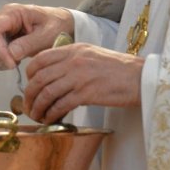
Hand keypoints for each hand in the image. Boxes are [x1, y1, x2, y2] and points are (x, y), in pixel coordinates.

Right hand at [0, 4, 73, 69]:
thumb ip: (28, 44)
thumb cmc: (56, 25)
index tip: (10, 63)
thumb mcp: (46, 35)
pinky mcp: (2, 38)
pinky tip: (13, 61)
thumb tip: (10, 54)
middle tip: (11, 65)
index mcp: (12, 13)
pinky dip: (0, 60)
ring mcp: (1, 29)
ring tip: (15, 63)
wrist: (62, 24)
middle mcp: (2, 19)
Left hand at [23, 43, 144, 123]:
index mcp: (73, 49)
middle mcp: (73, 61)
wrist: (140, 77)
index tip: (29, 86)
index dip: (29, 74)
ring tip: (38, 116)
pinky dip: (52, 114)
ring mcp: (79, 77)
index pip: (40, 59)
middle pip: (39, 78)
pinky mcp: (87, 93)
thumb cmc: (118, 69)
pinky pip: (61, 105)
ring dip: (38, 108)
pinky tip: (51, 119)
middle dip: (29, 95)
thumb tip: (52, 74)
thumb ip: (72, 60)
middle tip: (29, 106)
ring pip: (47, 93)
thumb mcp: (91, 55)